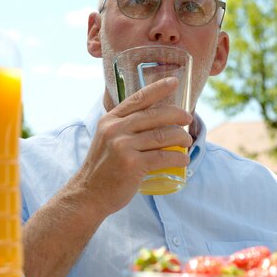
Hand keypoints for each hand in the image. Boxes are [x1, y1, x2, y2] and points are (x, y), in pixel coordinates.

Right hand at [73, 76, 192, 215]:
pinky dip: (177, 157)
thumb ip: (125, 127)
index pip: (138, 99)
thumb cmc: (103, 168)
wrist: (88, 194)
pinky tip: (183, 159)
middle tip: (188, 118)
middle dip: (176, 115)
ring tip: (187, 141)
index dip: (158, 89)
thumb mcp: (108, 139)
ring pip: (162, 135)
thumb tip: (157, 120)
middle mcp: (115, 129)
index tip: (174, 82)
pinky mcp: (132, 164)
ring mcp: (123, 146)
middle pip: (155, 115)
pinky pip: (163, 157)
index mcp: (110, 120)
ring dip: (180, 137)